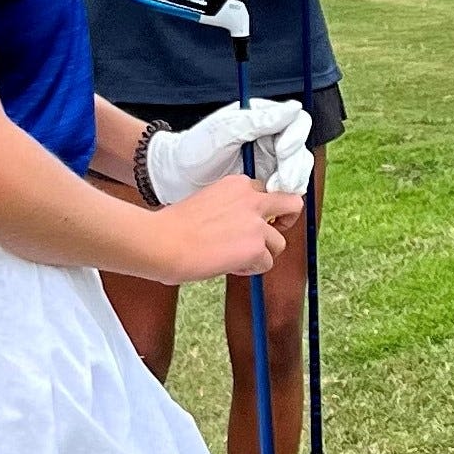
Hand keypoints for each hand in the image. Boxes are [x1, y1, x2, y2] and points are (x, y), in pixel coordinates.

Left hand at [145, 99, 314, 202]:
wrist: (174, 178)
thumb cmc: (194, 150)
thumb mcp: (225, 132)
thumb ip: (259, 121)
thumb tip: (294, 108)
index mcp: (263, 119)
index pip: (296, 124)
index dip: (295, 138)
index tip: (282, 152)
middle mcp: (271, 139)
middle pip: (300, 151)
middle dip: (294, 168)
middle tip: (279, 184)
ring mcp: (270, 162)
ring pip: (297, 172)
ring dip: (291, 185)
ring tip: (272, 194)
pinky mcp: (265, 185)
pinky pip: (286, 191)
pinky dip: (283, 199)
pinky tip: (269, 205)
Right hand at [154, 173, 300, 282]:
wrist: (161, 242)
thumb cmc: (172, 226)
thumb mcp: (207, 201)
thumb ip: (230, 208)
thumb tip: (241, 228)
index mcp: (236, 184)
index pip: (264, 193)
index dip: (260, 210)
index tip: (252, 221)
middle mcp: (251, 199)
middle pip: (292, 204)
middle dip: (287, 220)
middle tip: (273, 234)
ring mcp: (256, 223)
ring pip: (279, 243)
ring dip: (262, 253)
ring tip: (236, 259)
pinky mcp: (256, 247)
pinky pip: (266, 264)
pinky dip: (250, 269)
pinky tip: (229, 267)